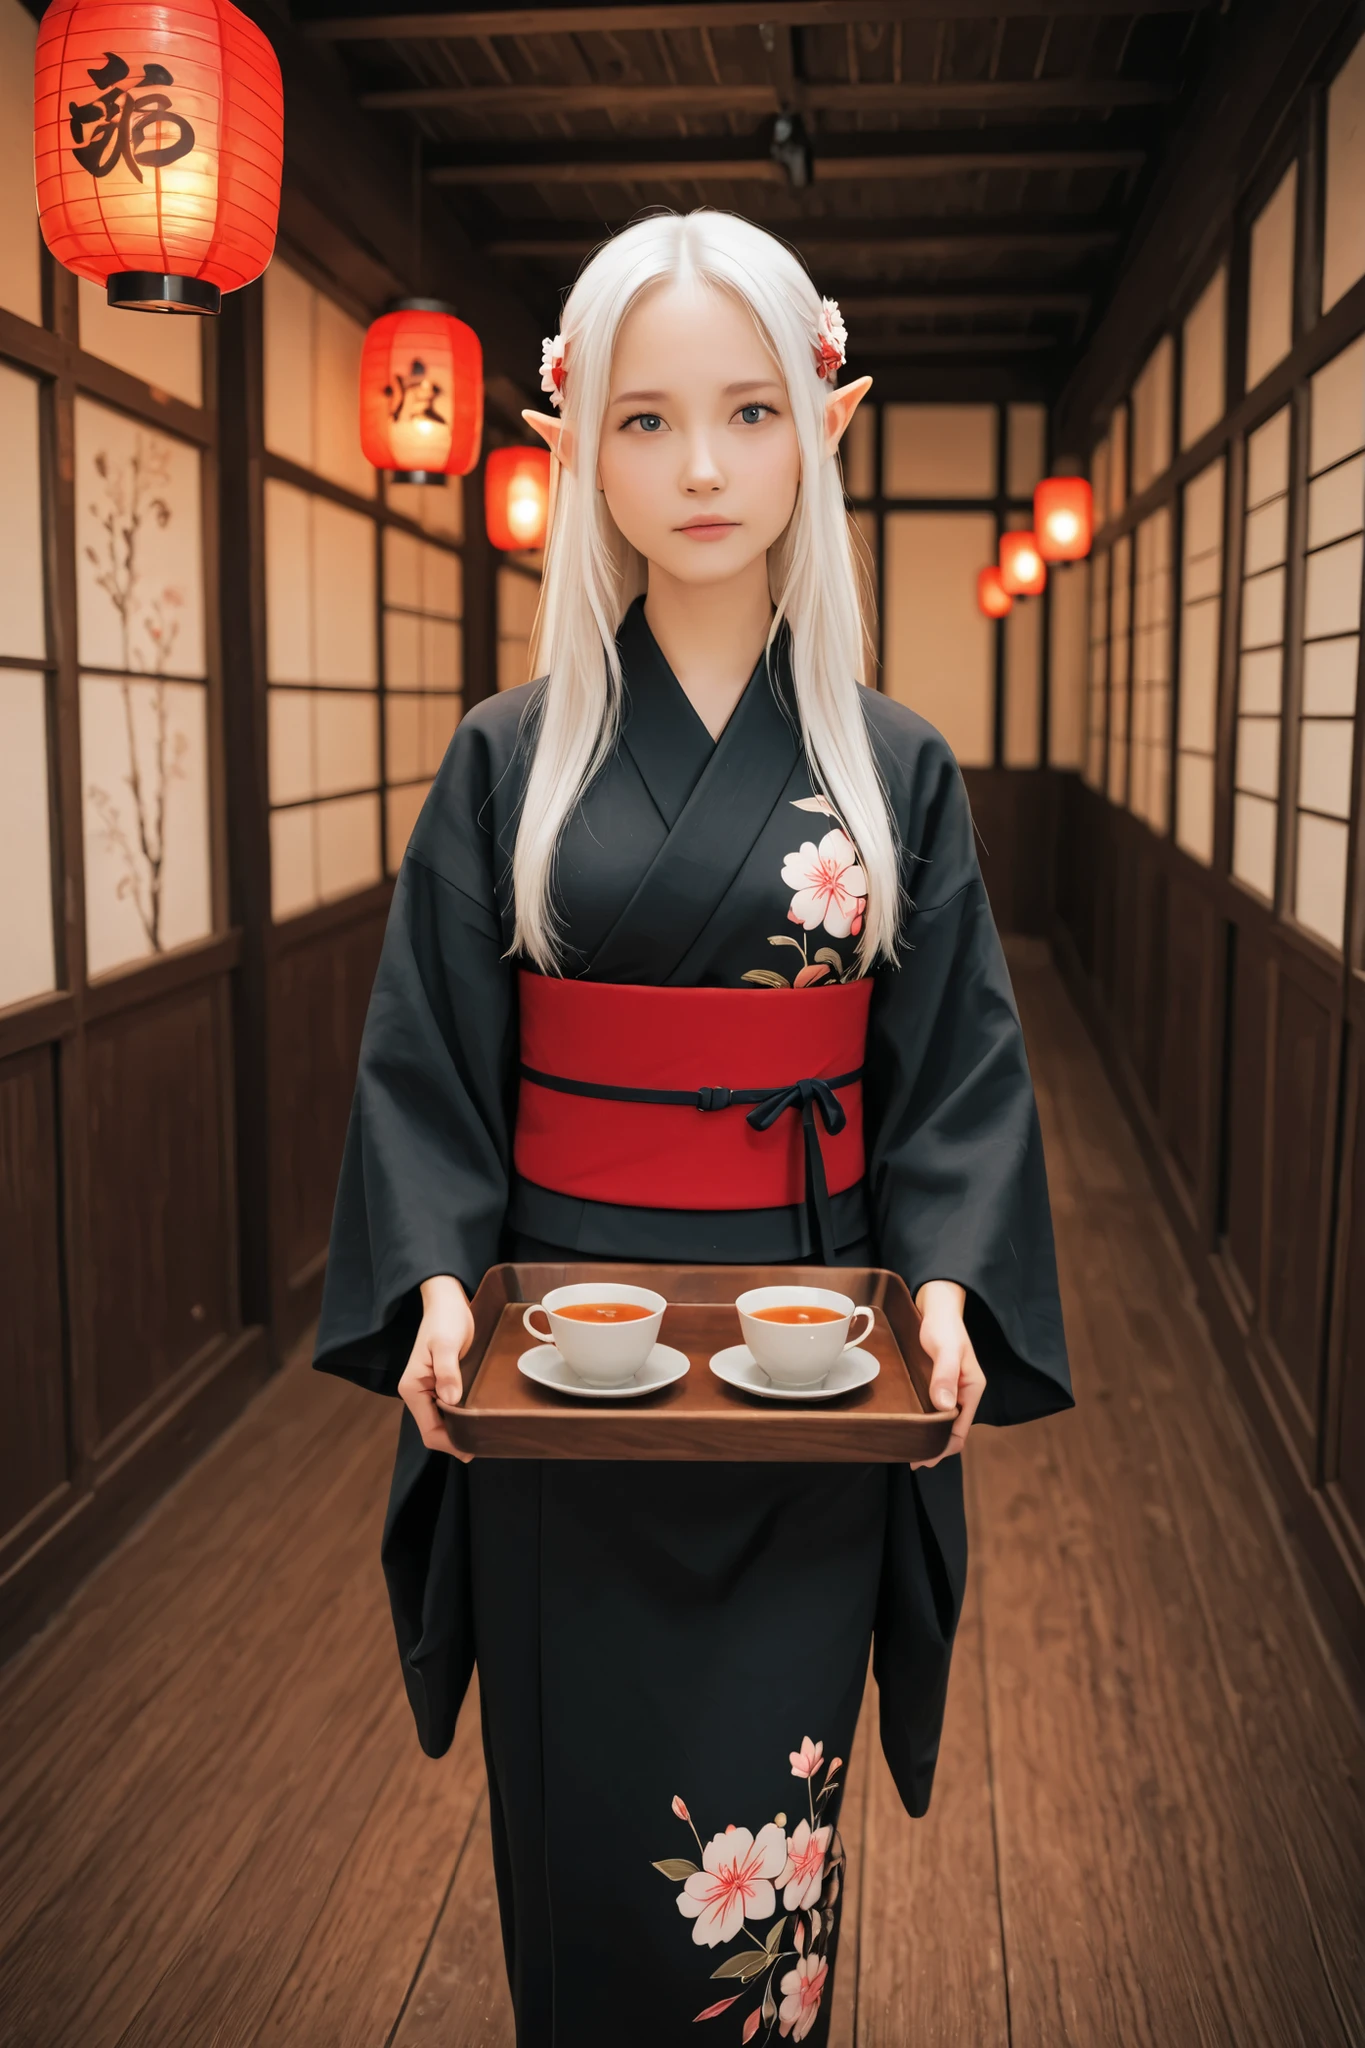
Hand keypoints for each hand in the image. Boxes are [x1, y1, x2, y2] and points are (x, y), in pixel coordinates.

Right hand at [397, 1275, 475, 1462]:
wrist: (448, 1301)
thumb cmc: (445, 1319)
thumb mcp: (446, 1344)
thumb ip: (448, 1372)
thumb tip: (450, 1401)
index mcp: (412, 1388)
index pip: (429, 1430)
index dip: (450, 1443)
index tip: (474, 1446)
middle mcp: (417, 1393)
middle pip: (435, 1430)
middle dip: (457, 1440)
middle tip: (486, 1444)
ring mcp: (429, 1391)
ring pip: (443, 1422)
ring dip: (460, 1431)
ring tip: (486, 1436)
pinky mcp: (441, 1385)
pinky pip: (449, 1410)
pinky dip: (462, 1418)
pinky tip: (479, 1420)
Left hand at [911, 1280, 985, 1469]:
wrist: (937, 1306)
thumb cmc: (944, 1325)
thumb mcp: (946, 1349)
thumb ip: (945, 1375)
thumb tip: (944, 1406)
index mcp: (972, 1389)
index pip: (961, 1429)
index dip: (944, 1447)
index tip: (924, 1459)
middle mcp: (963, 1392)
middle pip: (953, 1429)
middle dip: (935, 1447)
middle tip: (911, 1460)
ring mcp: (951, 1389)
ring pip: (943, 1421)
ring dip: (929, 1436)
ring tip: (909, 1448)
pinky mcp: (938, 1383)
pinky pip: (934, 1409)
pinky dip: (925, 1421)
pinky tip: (910, 1426)